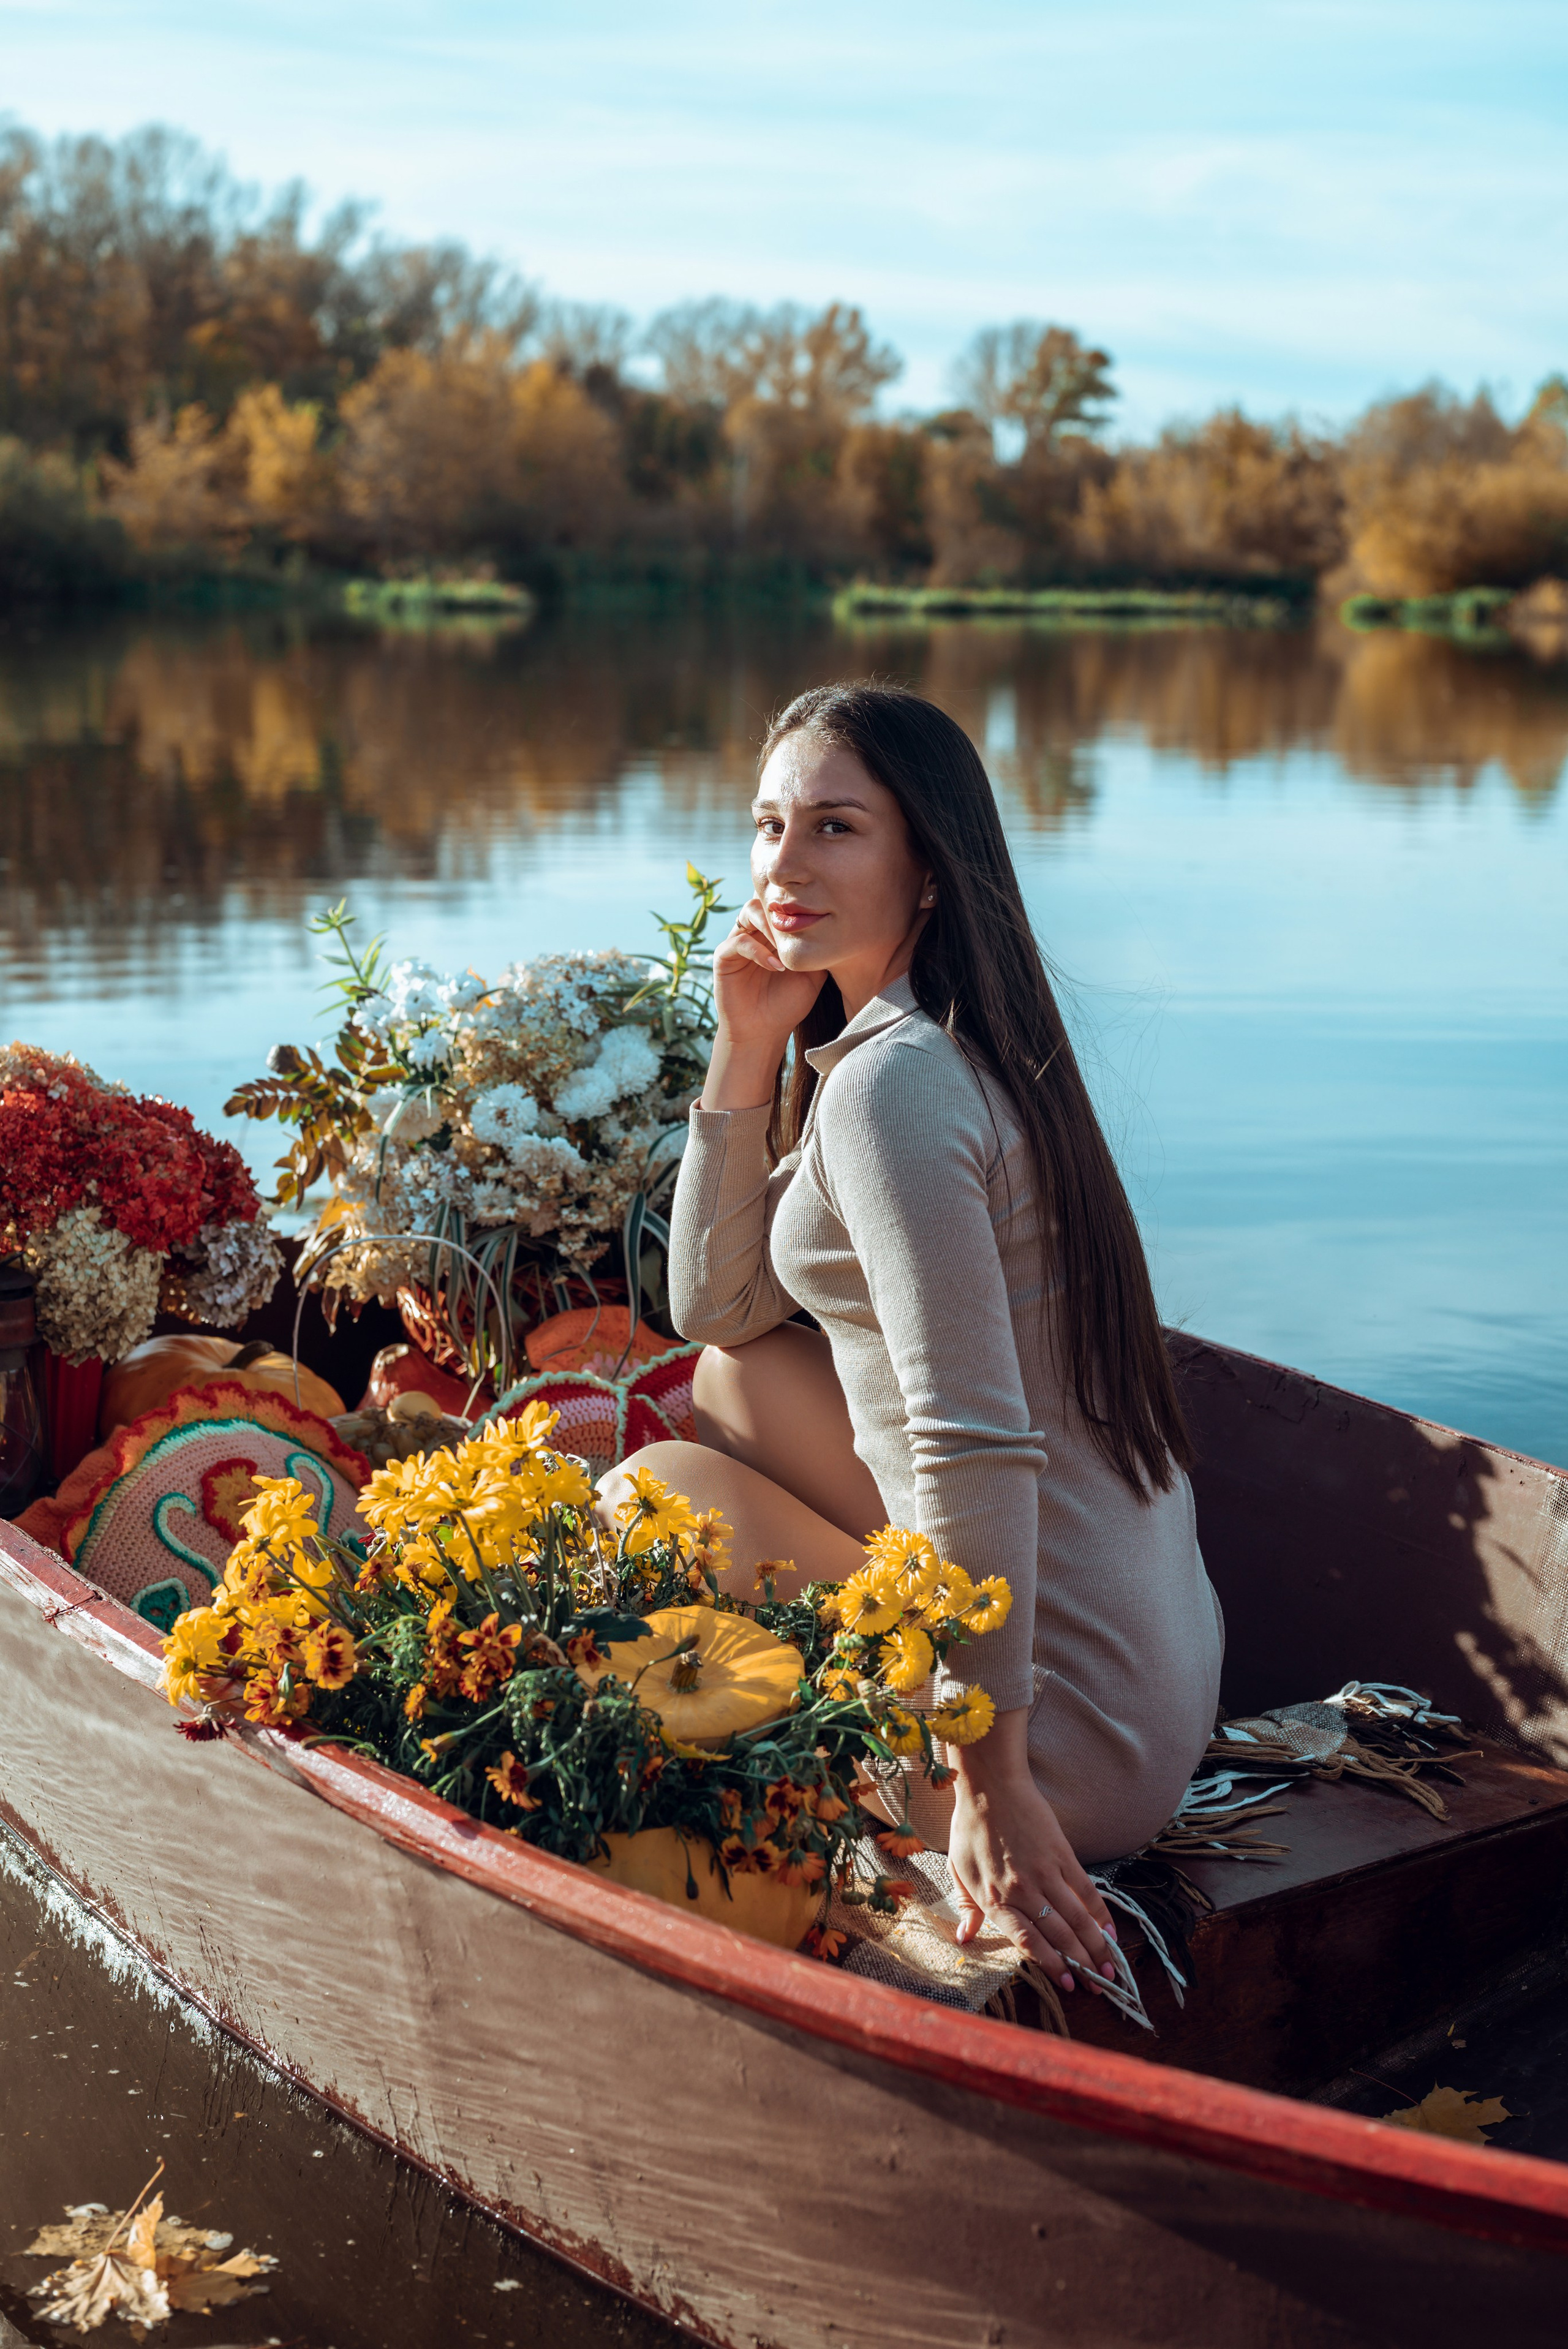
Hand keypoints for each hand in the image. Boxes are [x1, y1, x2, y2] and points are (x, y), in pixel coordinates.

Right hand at [702, 897, 823, 1109]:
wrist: (764, 1033)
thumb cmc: (788, 1005)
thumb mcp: (812, 975)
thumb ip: (817, 949)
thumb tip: (834, 927)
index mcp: (773, 933)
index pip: (782, 905)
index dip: (796, 905)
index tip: (816, 916)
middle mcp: (754, 932)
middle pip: (764, 900)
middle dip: (783, 910)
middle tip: (800, 927)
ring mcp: (738, 942)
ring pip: (749, 912)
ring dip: (770, 924)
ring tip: (786, 946)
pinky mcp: (724, 957)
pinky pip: (738, 941)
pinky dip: (758, 950)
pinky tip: (776, 966)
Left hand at [947, 1717, 1115, 1992]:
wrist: (991, 1786)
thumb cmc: (970, 1828)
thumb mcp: (959, 1870)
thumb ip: (967, 1907)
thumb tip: (964, 1938)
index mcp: (994, 1898)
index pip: (1027, 1941)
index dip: (1049, 1964)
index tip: (1066, 1983)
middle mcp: (1022, 1890)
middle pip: (1058, 1935)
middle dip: (1081, 1965)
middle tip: (1099, 1988)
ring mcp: (1045, 1872)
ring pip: (1077, 1918)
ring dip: (1096, 1948)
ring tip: (1110, 1970)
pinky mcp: (1062, 1855)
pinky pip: (1086, 1890)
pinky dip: (1100, 1914)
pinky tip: (1111, 1933)